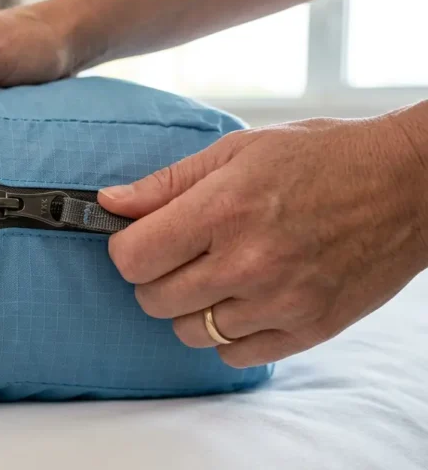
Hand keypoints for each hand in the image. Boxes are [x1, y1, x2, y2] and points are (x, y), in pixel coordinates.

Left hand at [98, 107, 427, 367]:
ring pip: (190, 331)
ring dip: (190, 307)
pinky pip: (235, 354)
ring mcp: (280, 301)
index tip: (140, 238)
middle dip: (153, 277)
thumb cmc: (320, 158)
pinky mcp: (308, 329)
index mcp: (223, 211)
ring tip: (216, 274)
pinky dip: (228, 332)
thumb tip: (108, 203)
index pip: (132, 258)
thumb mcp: (237, 151)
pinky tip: (243, 299)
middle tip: (179, 254)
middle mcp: (248, 262)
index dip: (125, 248)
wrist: (407, 184)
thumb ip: (165, 184)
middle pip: (153, 300)